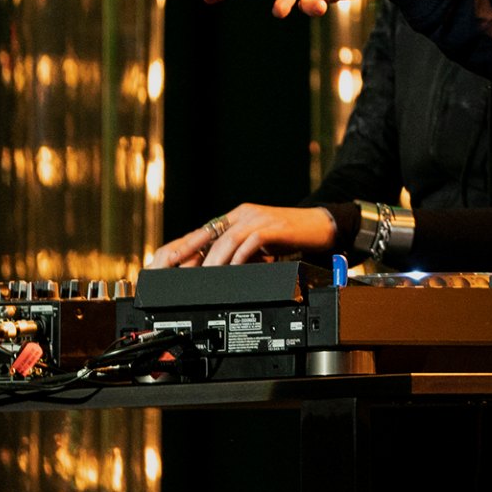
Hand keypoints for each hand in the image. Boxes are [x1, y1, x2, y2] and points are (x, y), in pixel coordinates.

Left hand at [150, 204, 339, 267]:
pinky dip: (240, 258)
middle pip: (210, 234)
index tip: (168, 264)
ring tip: (206, 278)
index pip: (204, 231)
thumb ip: (240, 250)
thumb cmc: (292, 236)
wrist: (323, 226)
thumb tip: (218, 269)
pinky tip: (235, 270)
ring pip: (227, 239)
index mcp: (238, 216)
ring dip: (215, 260)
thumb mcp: (260, 242)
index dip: (184, 247)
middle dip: (192, 254)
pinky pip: (250, 242)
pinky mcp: (273, 227)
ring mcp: (259, 218)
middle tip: (180, 273)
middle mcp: (244, 214)